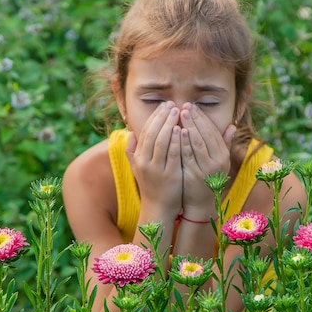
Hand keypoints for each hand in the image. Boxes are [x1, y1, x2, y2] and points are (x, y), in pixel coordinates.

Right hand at [126, 101, 182, 219]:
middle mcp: (144, 161)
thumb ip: (132, 150)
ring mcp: (156, 169)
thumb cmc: (151, 185)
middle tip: (172, 104)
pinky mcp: (169, 175)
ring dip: (169, 124)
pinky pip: (172, 154)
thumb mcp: (138, 167)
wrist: (158, 207)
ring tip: (178, 111)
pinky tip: (181, 129)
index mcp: (138, 157)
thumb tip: (130, 133)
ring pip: (161, 141)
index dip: (154, 117)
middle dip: (162, 116)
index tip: (164, 106)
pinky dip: (176, 140)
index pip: (145, 131)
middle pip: (152, 133)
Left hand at [179, 103, 235, 215]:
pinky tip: (177, 131)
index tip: (193, 107)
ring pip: (197, 143)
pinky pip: (188, 155)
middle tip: (185, 106)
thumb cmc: (208, 179)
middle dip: (195, 119)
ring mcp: (206, 168)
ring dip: (189, 126)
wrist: (201, 204)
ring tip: (180, 114)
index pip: (213, 132)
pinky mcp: (194, 174)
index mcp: (223, 156)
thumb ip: (224, 144)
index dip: (203, 118)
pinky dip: (183, 142)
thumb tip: (233, 126)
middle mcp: (218, 161)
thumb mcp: (219, 162)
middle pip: (206, 135)